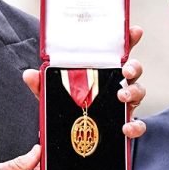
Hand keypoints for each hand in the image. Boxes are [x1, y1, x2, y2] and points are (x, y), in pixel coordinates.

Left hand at [22, 25, 145, 139]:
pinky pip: (138, 125)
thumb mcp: (52, 94)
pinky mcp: (126, 123)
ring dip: (134, 92)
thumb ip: (42, 84)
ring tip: (122, 96)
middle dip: (134, 66)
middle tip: (125, 71)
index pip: (119, 51)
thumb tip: (29, 74)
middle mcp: (117, 84)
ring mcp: (124, 104)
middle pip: (134, 69)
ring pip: (139, 92)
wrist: (72, 138)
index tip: (135, 31)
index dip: (129, 39)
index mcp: (103, 71)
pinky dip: (135, 126)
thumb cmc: (67, 108)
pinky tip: (126, 127)